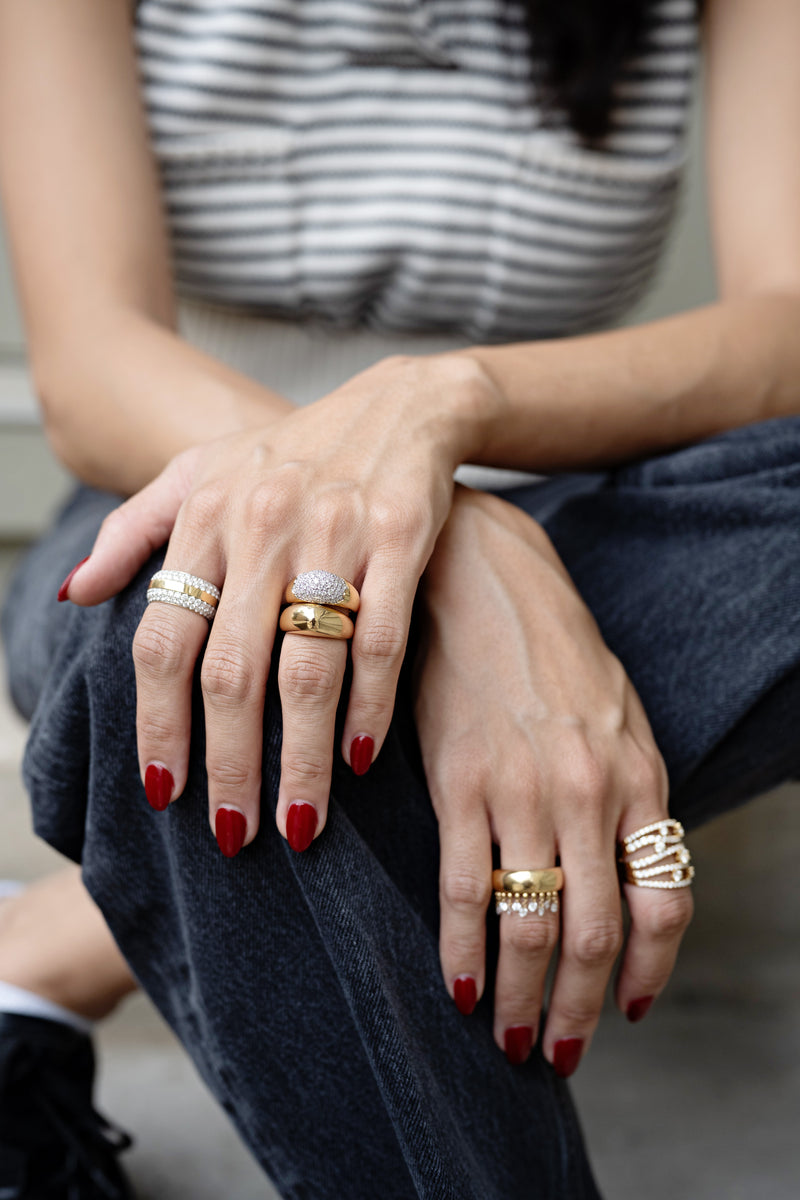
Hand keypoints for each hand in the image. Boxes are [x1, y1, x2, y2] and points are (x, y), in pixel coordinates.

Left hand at [64, 354, 499, 854]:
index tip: (163, 791)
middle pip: (232, 670)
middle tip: (232, 833)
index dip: (158, 722)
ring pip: (308, 667)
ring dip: (300, 757)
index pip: (163, 638)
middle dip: (228, 765)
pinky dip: (370, 707)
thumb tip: (74, 596)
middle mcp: (263, 525)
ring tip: (298, 824)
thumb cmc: (292, 451)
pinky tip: (358, 758)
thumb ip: (132, 531)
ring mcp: (335, 532)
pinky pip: (381, 639)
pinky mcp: (402, 537)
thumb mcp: (199, 471)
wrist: (399, 406)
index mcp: (206, 516)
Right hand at [413, 486, 692, 1070]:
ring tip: (510, 1037)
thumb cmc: (551, 648)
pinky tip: (458, 985)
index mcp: (639, 775)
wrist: (484, 578)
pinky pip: (462, 888)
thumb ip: (626, 789)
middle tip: (556, 1051)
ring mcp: (525, 788)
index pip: (664, 903)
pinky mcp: (459, 780)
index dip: (646, 971)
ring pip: (530, 924)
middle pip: (596, 932)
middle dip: (578, 1008)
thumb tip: (624, 870)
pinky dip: (462, 951)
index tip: (623, 1010)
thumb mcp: (617, 712)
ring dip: (521, 997)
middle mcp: (590, 792)